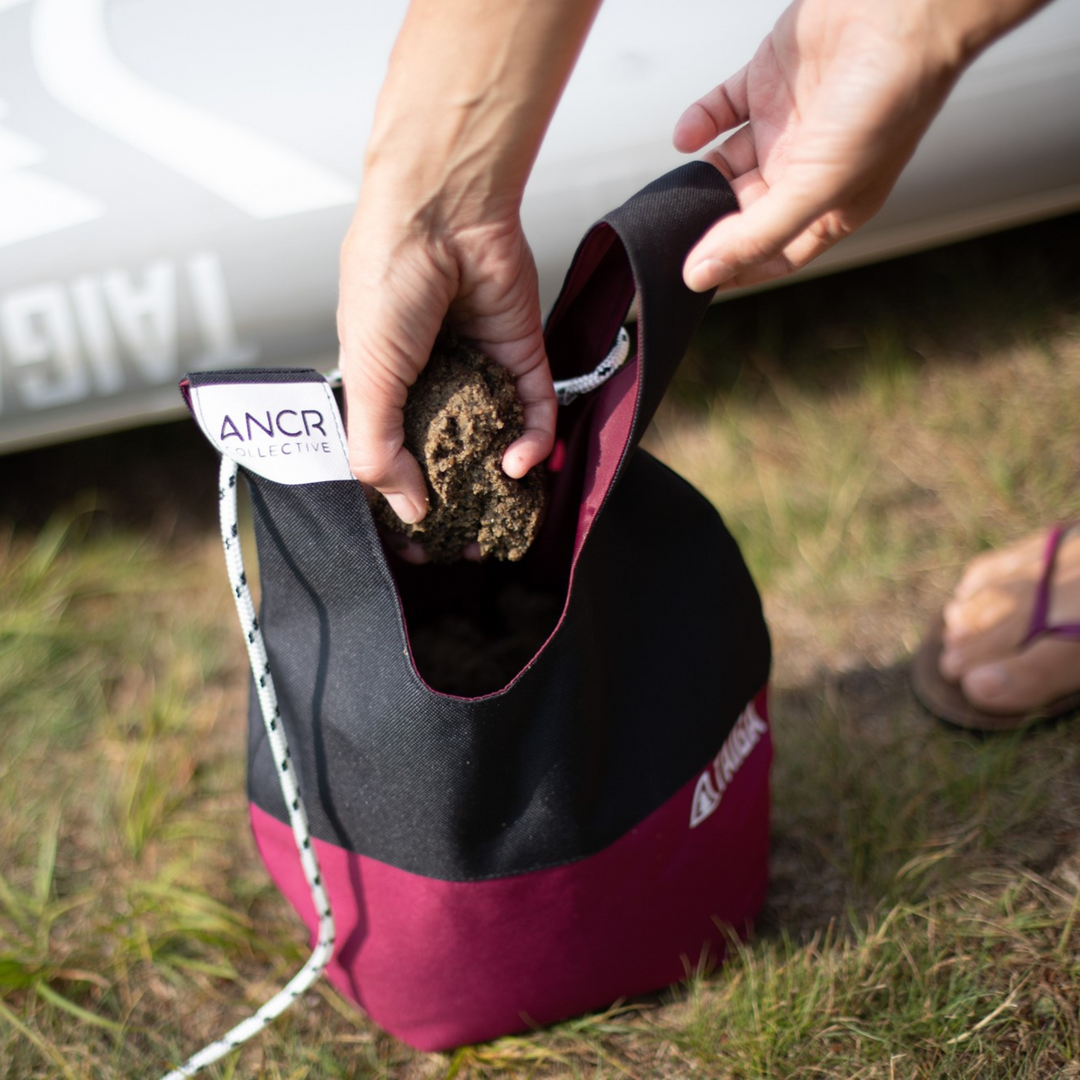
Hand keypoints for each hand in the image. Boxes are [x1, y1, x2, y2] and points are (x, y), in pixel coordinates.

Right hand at [336, 0, 598, 530]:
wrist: (443, 212)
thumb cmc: (387, 282)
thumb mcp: (367, 375)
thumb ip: (377, 447)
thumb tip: (408, 509)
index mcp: (383, 386)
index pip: (392, 458)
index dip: (401, 503)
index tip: (414, 544)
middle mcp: (432, 383)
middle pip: (449, 459)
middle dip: (458, 505)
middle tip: (466, 546)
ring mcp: (478, 371)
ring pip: (496, 442)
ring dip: (500, 483)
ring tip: (500, 516)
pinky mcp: (521, 356)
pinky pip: (534, 411)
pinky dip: (533, 441)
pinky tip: (521, 462)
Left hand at [674, 0, 1047, 292]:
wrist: (908, 6)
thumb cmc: (886, 98)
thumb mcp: (817, 186)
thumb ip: (757, 235)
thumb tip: (701, 277)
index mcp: (830, 205)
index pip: (773, 253)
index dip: (735, 268)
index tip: (695, 279)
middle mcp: (806, 169)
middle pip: (743, 210)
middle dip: (709, 221)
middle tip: (672, 230)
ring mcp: (787, 123)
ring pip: (727, 164)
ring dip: (700, 177)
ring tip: (674, 188)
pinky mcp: (770, 80)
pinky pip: (722, 110)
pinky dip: (701, 123)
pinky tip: (687, 137)